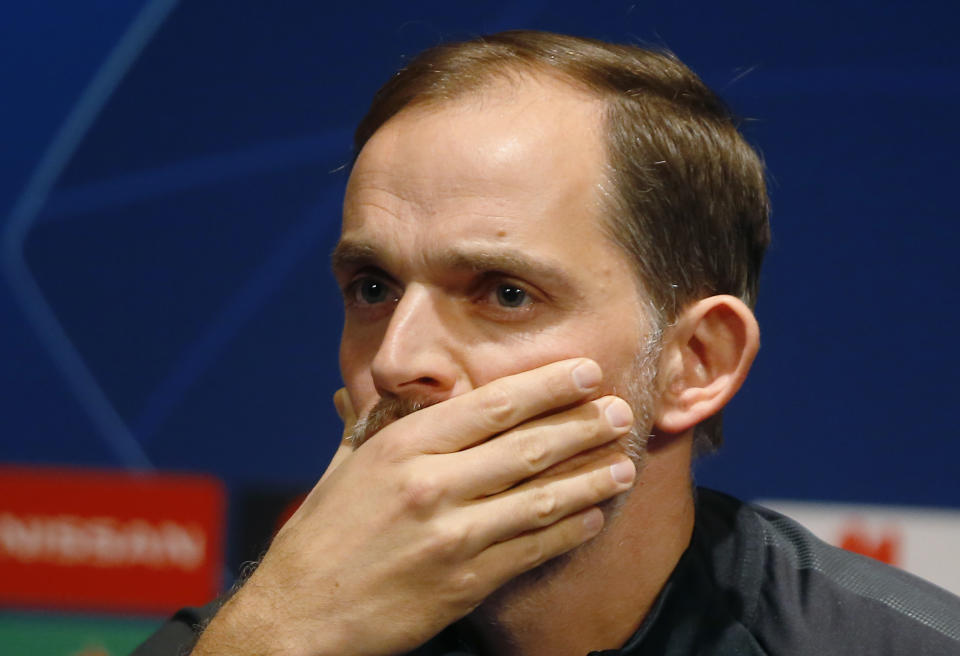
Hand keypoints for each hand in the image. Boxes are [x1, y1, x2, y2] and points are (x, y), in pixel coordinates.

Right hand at [192, 358, 635, 655]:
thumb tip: (397, 391)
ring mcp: (452, 535)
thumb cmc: (321, 534)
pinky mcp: (465, 582)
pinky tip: (595, 516)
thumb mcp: (346, 465)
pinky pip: (532, 549)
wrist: (299, 614)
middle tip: (623, 412)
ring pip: (541, 498)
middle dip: (584, 426)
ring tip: (625, 463)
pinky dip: (570, 531)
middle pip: (528, 446)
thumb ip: (377, 423)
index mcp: (403, 446)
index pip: (493, 404)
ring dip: (590, 479)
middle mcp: (431, 484)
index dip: (548, 386)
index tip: (587, 373)